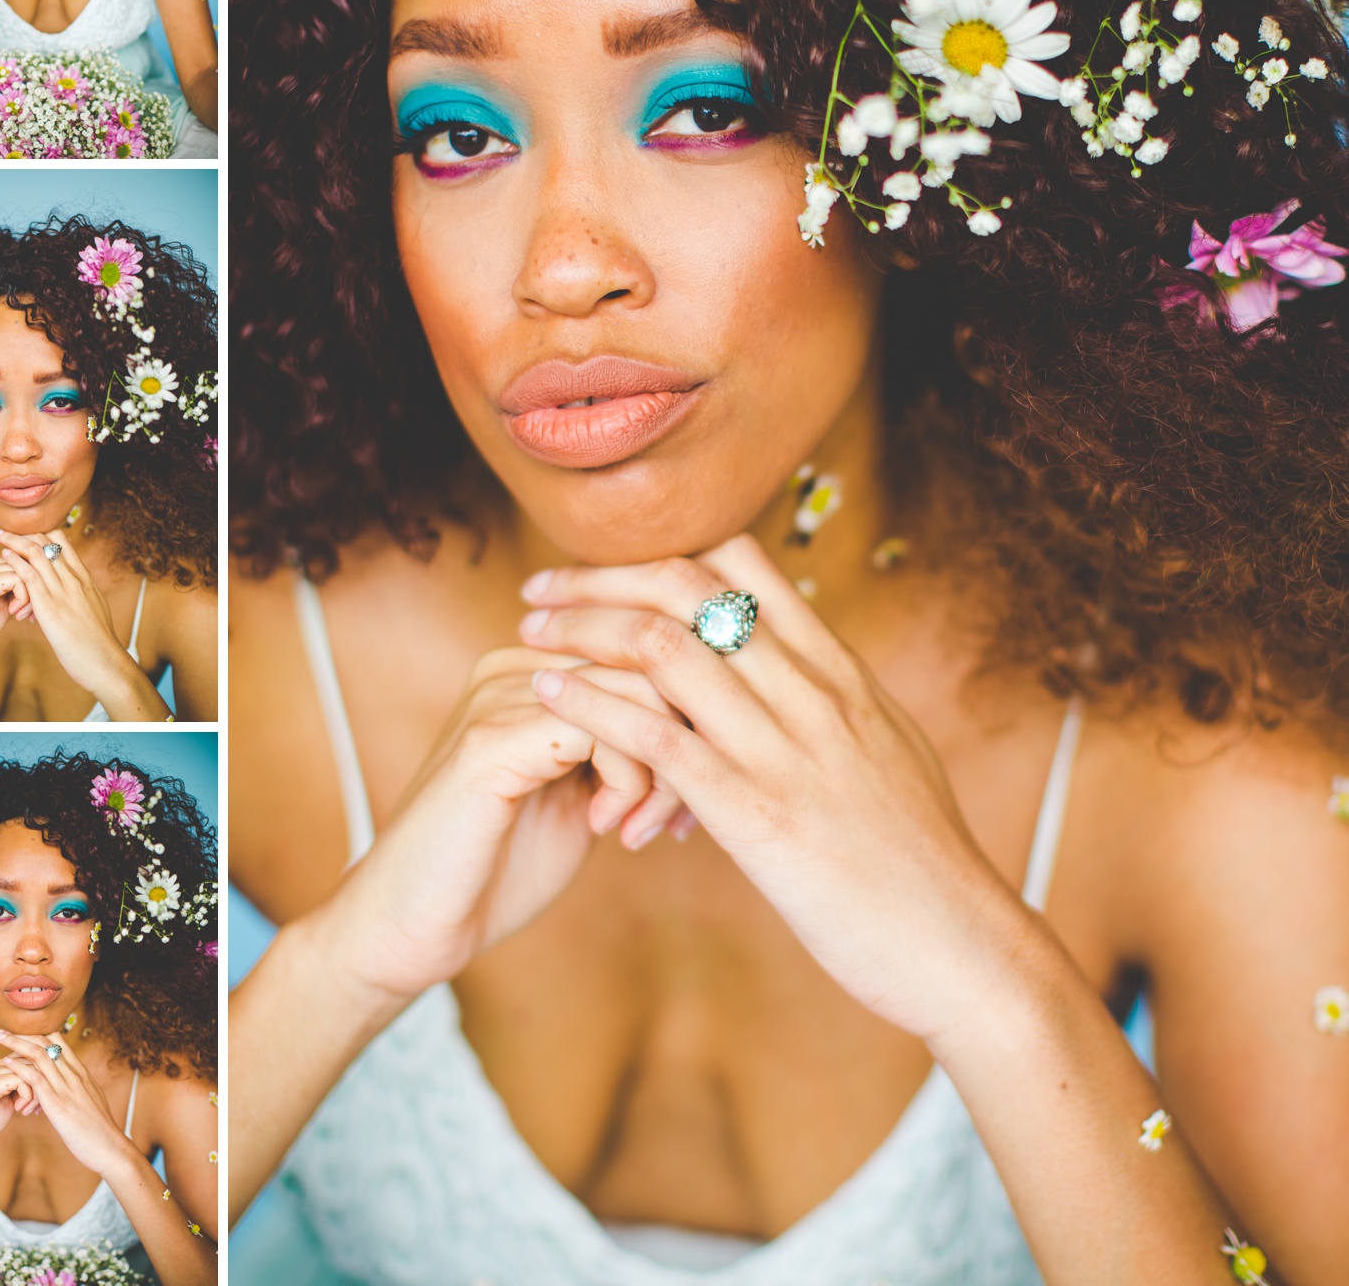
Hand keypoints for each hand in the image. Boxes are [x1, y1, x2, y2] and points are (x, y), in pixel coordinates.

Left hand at [0, 529, 130, 698]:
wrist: (104, 660)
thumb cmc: (98, 641)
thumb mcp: (93, 610)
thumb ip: (82, 597)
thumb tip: (75, 594)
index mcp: (85, 579)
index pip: (64, 544)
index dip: (42, 535)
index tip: (25, 535)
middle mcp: (75, 578)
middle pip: (49, 542)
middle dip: (25, 533)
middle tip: (5, 531)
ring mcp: (63, 589)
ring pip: (37, 552)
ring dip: (14, 540)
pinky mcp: (50, 604)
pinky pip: (30, 573)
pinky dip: (15, 561)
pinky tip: (3, 556)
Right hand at [0, 553, 30, 667]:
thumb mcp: (5, 603)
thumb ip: (20, 589)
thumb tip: (46, 581)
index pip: (26, 562)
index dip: (35, 583)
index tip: (32, 607)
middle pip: (28, 565)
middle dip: (36, 590)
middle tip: (29, 613)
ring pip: (26, 571)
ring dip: (31, 596)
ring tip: (20, 614)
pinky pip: (19, 579)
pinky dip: (23, 598)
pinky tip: (14, 613)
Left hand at [0, 1031, 131, 1177]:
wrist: (108, 1145)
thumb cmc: (99, 1129)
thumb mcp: (91, 1101)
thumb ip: (79, 1090)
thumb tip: (70, 1088)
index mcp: (81, 1073)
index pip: (59, 1043)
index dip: (38, 1035)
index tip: (20, 1033)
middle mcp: (74, 1074)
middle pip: (47, 1042)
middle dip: (23, 1034)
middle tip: (3, 1030)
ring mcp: (66, 1086)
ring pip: (39, 1054)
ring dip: (16, 1043)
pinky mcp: (58, 1102)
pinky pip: (36, 1078)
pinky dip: (20, 1066)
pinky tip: (7, 1063)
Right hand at [0, 1058, 40, 1163]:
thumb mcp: (9, 1099)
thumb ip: (23, 1085)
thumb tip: (47, 1077)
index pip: (29, 1059)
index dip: (40, 1078)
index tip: (40, 1101)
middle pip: (32, 1062)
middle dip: (41, 1084)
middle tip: (37, 1107)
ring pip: (29, 1070)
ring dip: (35, 1092)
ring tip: (28, 1110)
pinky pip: (21, 1079)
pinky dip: (27, 1095)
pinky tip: (20, 1110)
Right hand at [338, 647, 688, 1006]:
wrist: (413, 925)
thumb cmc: (498, 868)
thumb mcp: (583, 793)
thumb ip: (627, 748)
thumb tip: (707, 726)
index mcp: (535, 668)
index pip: (646, 648)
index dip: (687, 717)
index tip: (692, 793)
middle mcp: (516, 665)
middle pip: (650, 660)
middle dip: (685, 741)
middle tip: (672, 818)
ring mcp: (500, 696)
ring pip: (638, 690)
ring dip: (663, 768)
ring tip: (641, 826)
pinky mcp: (491, 739)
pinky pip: (600, 727)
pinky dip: (629, 782)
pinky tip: (609, 828)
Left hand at [519, 535, 1022, 1045]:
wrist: (963, 944)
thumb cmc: (924, 856)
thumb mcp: (885, 747)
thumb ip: (833, 698)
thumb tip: (798, 664)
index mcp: (839, 669)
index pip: (743, 560)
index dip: (661, 547)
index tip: (605, 565)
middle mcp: (810, 689)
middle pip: (687, 585)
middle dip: (602, 576)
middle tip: (542, 590)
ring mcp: (783, 746)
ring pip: (663, 647)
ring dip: (581, 631)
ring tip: (529, 637)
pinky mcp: (756, 812)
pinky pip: (657, 735)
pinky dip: (593, 706)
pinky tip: (550, 698)